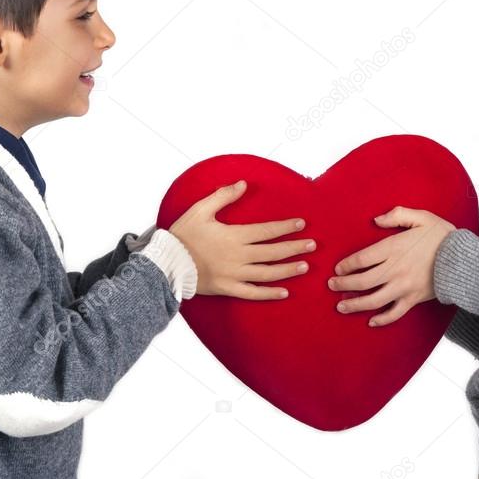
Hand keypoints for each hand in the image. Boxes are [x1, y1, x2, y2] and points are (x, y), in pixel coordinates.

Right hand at [169, 179, 315, 300]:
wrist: (166, 263)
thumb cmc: (183, 234)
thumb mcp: (201, 209)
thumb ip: (223, 196)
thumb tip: (243, 184)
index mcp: (234, 236)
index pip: (267, 231)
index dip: (285, 227)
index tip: (302, 224)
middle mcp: (238, 256)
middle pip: (273, 252)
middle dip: (294, 248)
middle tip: (312, 245)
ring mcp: (234, 275)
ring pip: (267, 273)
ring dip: (287, 270)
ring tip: (304, 266)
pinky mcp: (227, 289)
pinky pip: (252, 294)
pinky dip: (269, 294)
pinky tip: (284, 292)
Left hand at [328, 206, 454, 326]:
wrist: (464, 260)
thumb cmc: (442, 236)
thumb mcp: (421, 217)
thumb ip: (397, 215)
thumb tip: (376, 220)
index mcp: (393, 248)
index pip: (361, 259)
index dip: (346, 265)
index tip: (337, 269)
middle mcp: (395, 270)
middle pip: (362, 281)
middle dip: (343, 285)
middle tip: (331, 286)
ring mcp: (404, 287)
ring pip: (373, 300)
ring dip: (355, 305)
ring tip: (341, 307)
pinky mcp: (414, 299)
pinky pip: (394, 313)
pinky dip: (382, 319)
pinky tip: (371, 321)